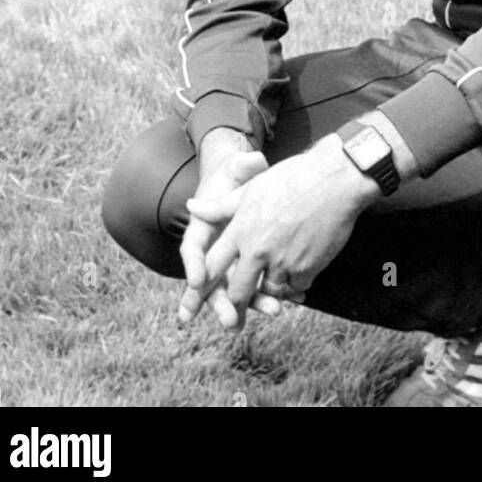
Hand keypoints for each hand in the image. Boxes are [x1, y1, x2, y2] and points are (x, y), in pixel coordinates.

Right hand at [178, 145, 267, 326]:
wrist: (244, 180)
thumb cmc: (235, 174)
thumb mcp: (237, 167)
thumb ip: (243, 166)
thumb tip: (254, 160)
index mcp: (202, 226)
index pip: (193, 249)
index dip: (194, 266)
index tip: (197, 282)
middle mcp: (213, 249)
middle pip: (213, 280)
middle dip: (221, 302)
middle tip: (231, 321)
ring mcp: (230, 260)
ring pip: (236, 287)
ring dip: (252, 303)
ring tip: (273, 311)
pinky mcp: (248, 265)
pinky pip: (255, 284)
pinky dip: (268, 295)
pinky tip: (287, 304)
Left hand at [186, 135, 377, 330]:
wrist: (334, 180)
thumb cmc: (292, 178)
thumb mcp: (251, 188)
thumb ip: (221, 206)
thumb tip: (191, 206)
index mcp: (241, 230)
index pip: (213, 266)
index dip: (202, 286)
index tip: (198, 297)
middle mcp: (257, 249)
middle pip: (239, 290)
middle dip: (236, 304)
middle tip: (233, 316)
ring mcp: (282, 261)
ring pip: (269, 291)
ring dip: (271, 292)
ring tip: (274, 292)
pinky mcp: (306, 268)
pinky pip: (296, 288)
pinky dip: (296, 286)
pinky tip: (299, 278)